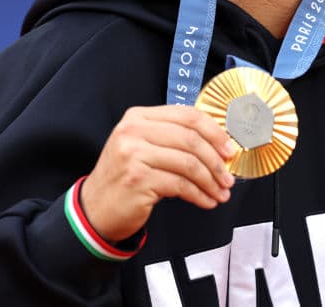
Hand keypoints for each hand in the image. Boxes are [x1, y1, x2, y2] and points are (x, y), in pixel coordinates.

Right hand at [80, 105, 236, 241]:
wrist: (95, 208)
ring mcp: (133, 155)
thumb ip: (173, 137)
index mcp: (138, 117)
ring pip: (189, 163)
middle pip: (191, 139)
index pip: (187, 116)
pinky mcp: (138, 179)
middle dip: (216, 160)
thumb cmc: (127, 176)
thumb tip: (219, 144)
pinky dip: (199, 194)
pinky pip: (181, 185)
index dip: (214, 132)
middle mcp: (133, 131)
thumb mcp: (143, 146)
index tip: (229, 148)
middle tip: (228, 176)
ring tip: (220, 192)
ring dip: (211, 181)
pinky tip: (206, 201)